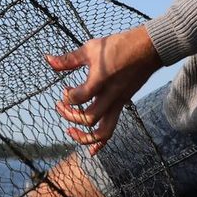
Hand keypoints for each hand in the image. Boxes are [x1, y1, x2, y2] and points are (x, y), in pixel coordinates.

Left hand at [46, 25, 162, 153]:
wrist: (148, 48)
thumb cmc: (120, 45)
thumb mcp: (91, 48)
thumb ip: (69, 59)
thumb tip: (48, 60)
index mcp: (100, 81)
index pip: (78, 98)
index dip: (67, 98)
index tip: (65, 90)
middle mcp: (110, 96)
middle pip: (89, 119)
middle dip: (70, 116)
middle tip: (60, 107)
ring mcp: (118, 102)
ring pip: (103, 132)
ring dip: (85, 137)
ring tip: (71, 132)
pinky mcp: (123, 104)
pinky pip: (112, 128)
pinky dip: (101, 143)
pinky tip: (91, 151)